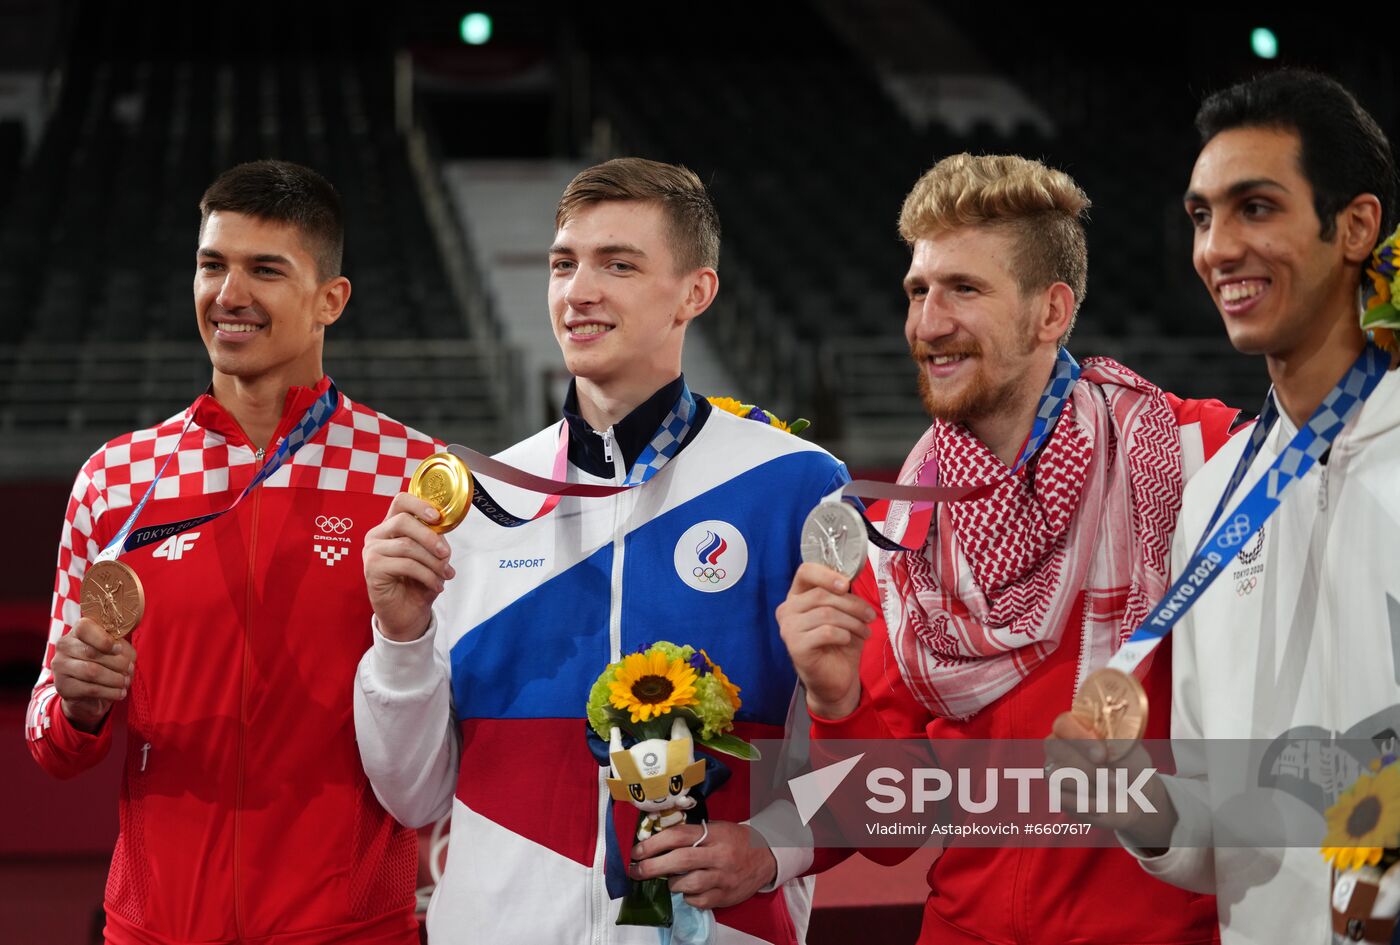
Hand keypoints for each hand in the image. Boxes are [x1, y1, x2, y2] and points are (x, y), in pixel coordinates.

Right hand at [52, 617, 135, 732]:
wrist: (88, 691)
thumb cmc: (105, 662)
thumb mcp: (115, 649)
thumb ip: (120, 646)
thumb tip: (123, 652)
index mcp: (77, 631)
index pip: (84, 628)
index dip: (104, 639)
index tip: (118, 649)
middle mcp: (64, 646)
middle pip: (91, 653)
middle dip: (117, 662)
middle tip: (130, 669)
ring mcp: (60, 667)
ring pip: (91, 672)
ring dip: (115, 678)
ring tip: (126, 682)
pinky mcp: (63, 687)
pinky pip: (91, 689)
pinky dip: (110, 691)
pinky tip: (120, 693)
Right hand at [363, 493, 455, 641]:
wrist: (407, 613)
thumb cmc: (418, 582)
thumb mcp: (431, 557)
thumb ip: (434, 539)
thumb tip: (442, 529)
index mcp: (391, 525)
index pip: (401, 501)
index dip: (420, 505)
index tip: (437, 517)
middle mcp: (377, 535)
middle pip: (403, 521)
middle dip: (430, 537)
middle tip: (446, 554)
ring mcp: (371, 551)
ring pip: (407, 545)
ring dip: (432, 562)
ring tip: (445, 575)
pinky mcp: (372, 569)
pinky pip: (405, 564)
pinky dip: (427, 575)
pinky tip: (436, 585)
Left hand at [630, 821, 777, 909]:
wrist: (767, 855)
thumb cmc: (735, 840)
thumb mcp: (716, 828)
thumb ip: (691, 834)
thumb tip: (656, 841)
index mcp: (713, 835)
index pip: (678, 836)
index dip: (653, 843)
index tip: (637, 851)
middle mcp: (718, 855)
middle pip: (680, 860)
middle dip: (652, 867)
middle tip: (636, 871)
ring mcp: (723, 877)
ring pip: (689, 884)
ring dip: (672, 884)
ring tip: (669, 881)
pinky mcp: (726, 895)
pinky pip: (699, 901)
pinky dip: (688, 898)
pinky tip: (687, 891)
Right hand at [775, 562, 874, 719]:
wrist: (836, 679)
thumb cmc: (840, 643)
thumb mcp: (845, 613)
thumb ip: (843, 594)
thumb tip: (852, 576)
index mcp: (798, 596)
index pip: (805, 572)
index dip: (827, 574)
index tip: (847, 585)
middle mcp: (788, 609)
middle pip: (822, 594)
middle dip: (852, 604)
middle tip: (870, 615)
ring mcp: (788, 628)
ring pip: (826, 613)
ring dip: (852, 621)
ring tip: (865, 631)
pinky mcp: (795, 646)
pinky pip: (826, 632)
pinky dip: (844, 635)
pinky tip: (848, 641)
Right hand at [1044, 712, 1176, 850]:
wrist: (1137, 799)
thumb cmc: (1131, 768)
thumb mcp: (1129, 750)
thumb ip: (1112, 742)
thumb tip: (1099, 750)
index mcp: (1077, 727)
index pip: (1063, 724)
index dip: (1079, 738)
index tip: (1102, 755)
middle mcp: (1060, 745)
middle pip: (1054, 748)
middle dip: (1086, 768)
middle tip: (1114, 780)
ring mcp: (1055, 769)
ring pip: (1055, 773)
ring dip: (1087, 786)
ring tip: (1109, 790)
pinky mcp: (1056, 793)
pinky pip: (1060, 797)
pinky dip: (1085, 802)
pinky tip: (1099, 802)